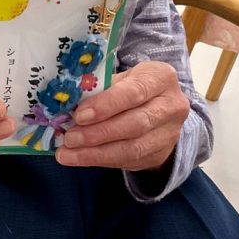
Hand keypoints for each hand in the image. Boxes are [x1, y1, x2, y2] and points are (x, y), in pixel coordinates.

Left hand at [56, 62, 189, 171]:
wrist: (158, 107)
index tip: (79, 115)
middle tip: (69, 138)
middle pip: (135, 124)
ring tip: (68, 154)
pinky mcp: (161, 154)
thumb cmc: (131, 87)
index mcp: (161, 77)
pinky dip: (102, 160)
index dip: (106, 105)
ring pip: (133, 148)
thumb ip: (99, 89)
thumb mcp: (119, 79)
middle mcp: (172, 105)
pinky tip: (81, 158)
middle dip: (98, 133)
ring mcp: (169, 133)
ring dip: (96, 153)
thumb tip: (67, 105)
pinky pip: (129, 161)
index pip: (134, 92)